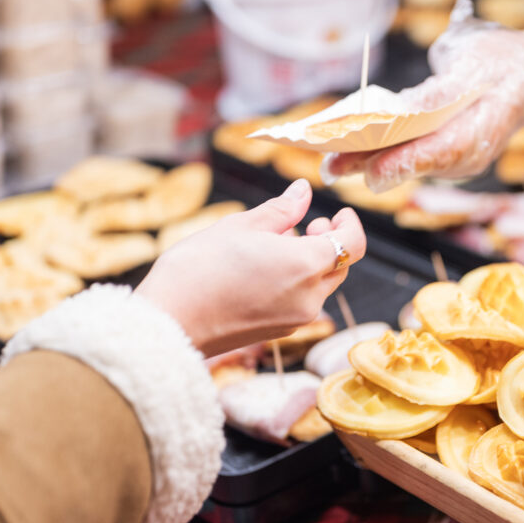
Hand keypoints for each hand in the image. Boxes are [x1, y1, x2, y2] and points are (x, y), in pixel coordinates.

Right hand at [136, 180, 365, 356]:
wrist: (170, 321)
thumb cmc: (200, 267)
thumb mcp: (241, 226)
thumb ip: (281, 209)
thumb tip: (303, 191)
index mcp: (306, 265)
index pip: (353, 244)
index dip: (350, 225)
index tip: (338, 213)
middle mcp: (310, 297)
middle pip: (340, 266)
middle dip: (330, 242)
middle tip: (306, 225)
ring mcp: (297, 319)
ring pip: (321, 285)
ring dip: (312, 262)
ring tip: (277, 245)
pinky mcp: (280, 331)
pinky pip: (303, 301)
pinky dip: (297, 282)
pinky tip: (267, 269)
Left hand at [325, 1, 523, 191]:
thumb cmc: (505, 61)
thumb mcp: (476, 62)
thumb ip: (441, 92)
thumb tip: (408, 111)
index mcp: (484, 130)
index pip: (440, 153)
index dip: (405, 163)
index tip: (371, 173)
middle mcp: (470, 155)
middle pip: (415, 163)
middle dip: (371, 165)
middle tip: (329, 167)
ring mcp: (459, 159)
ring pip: (408, 162)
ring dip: (369, 161)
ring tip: (329, 161)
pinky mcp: (446, 155)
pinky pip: (410, 155)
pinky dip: (380, 152)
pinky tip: (349, 150)